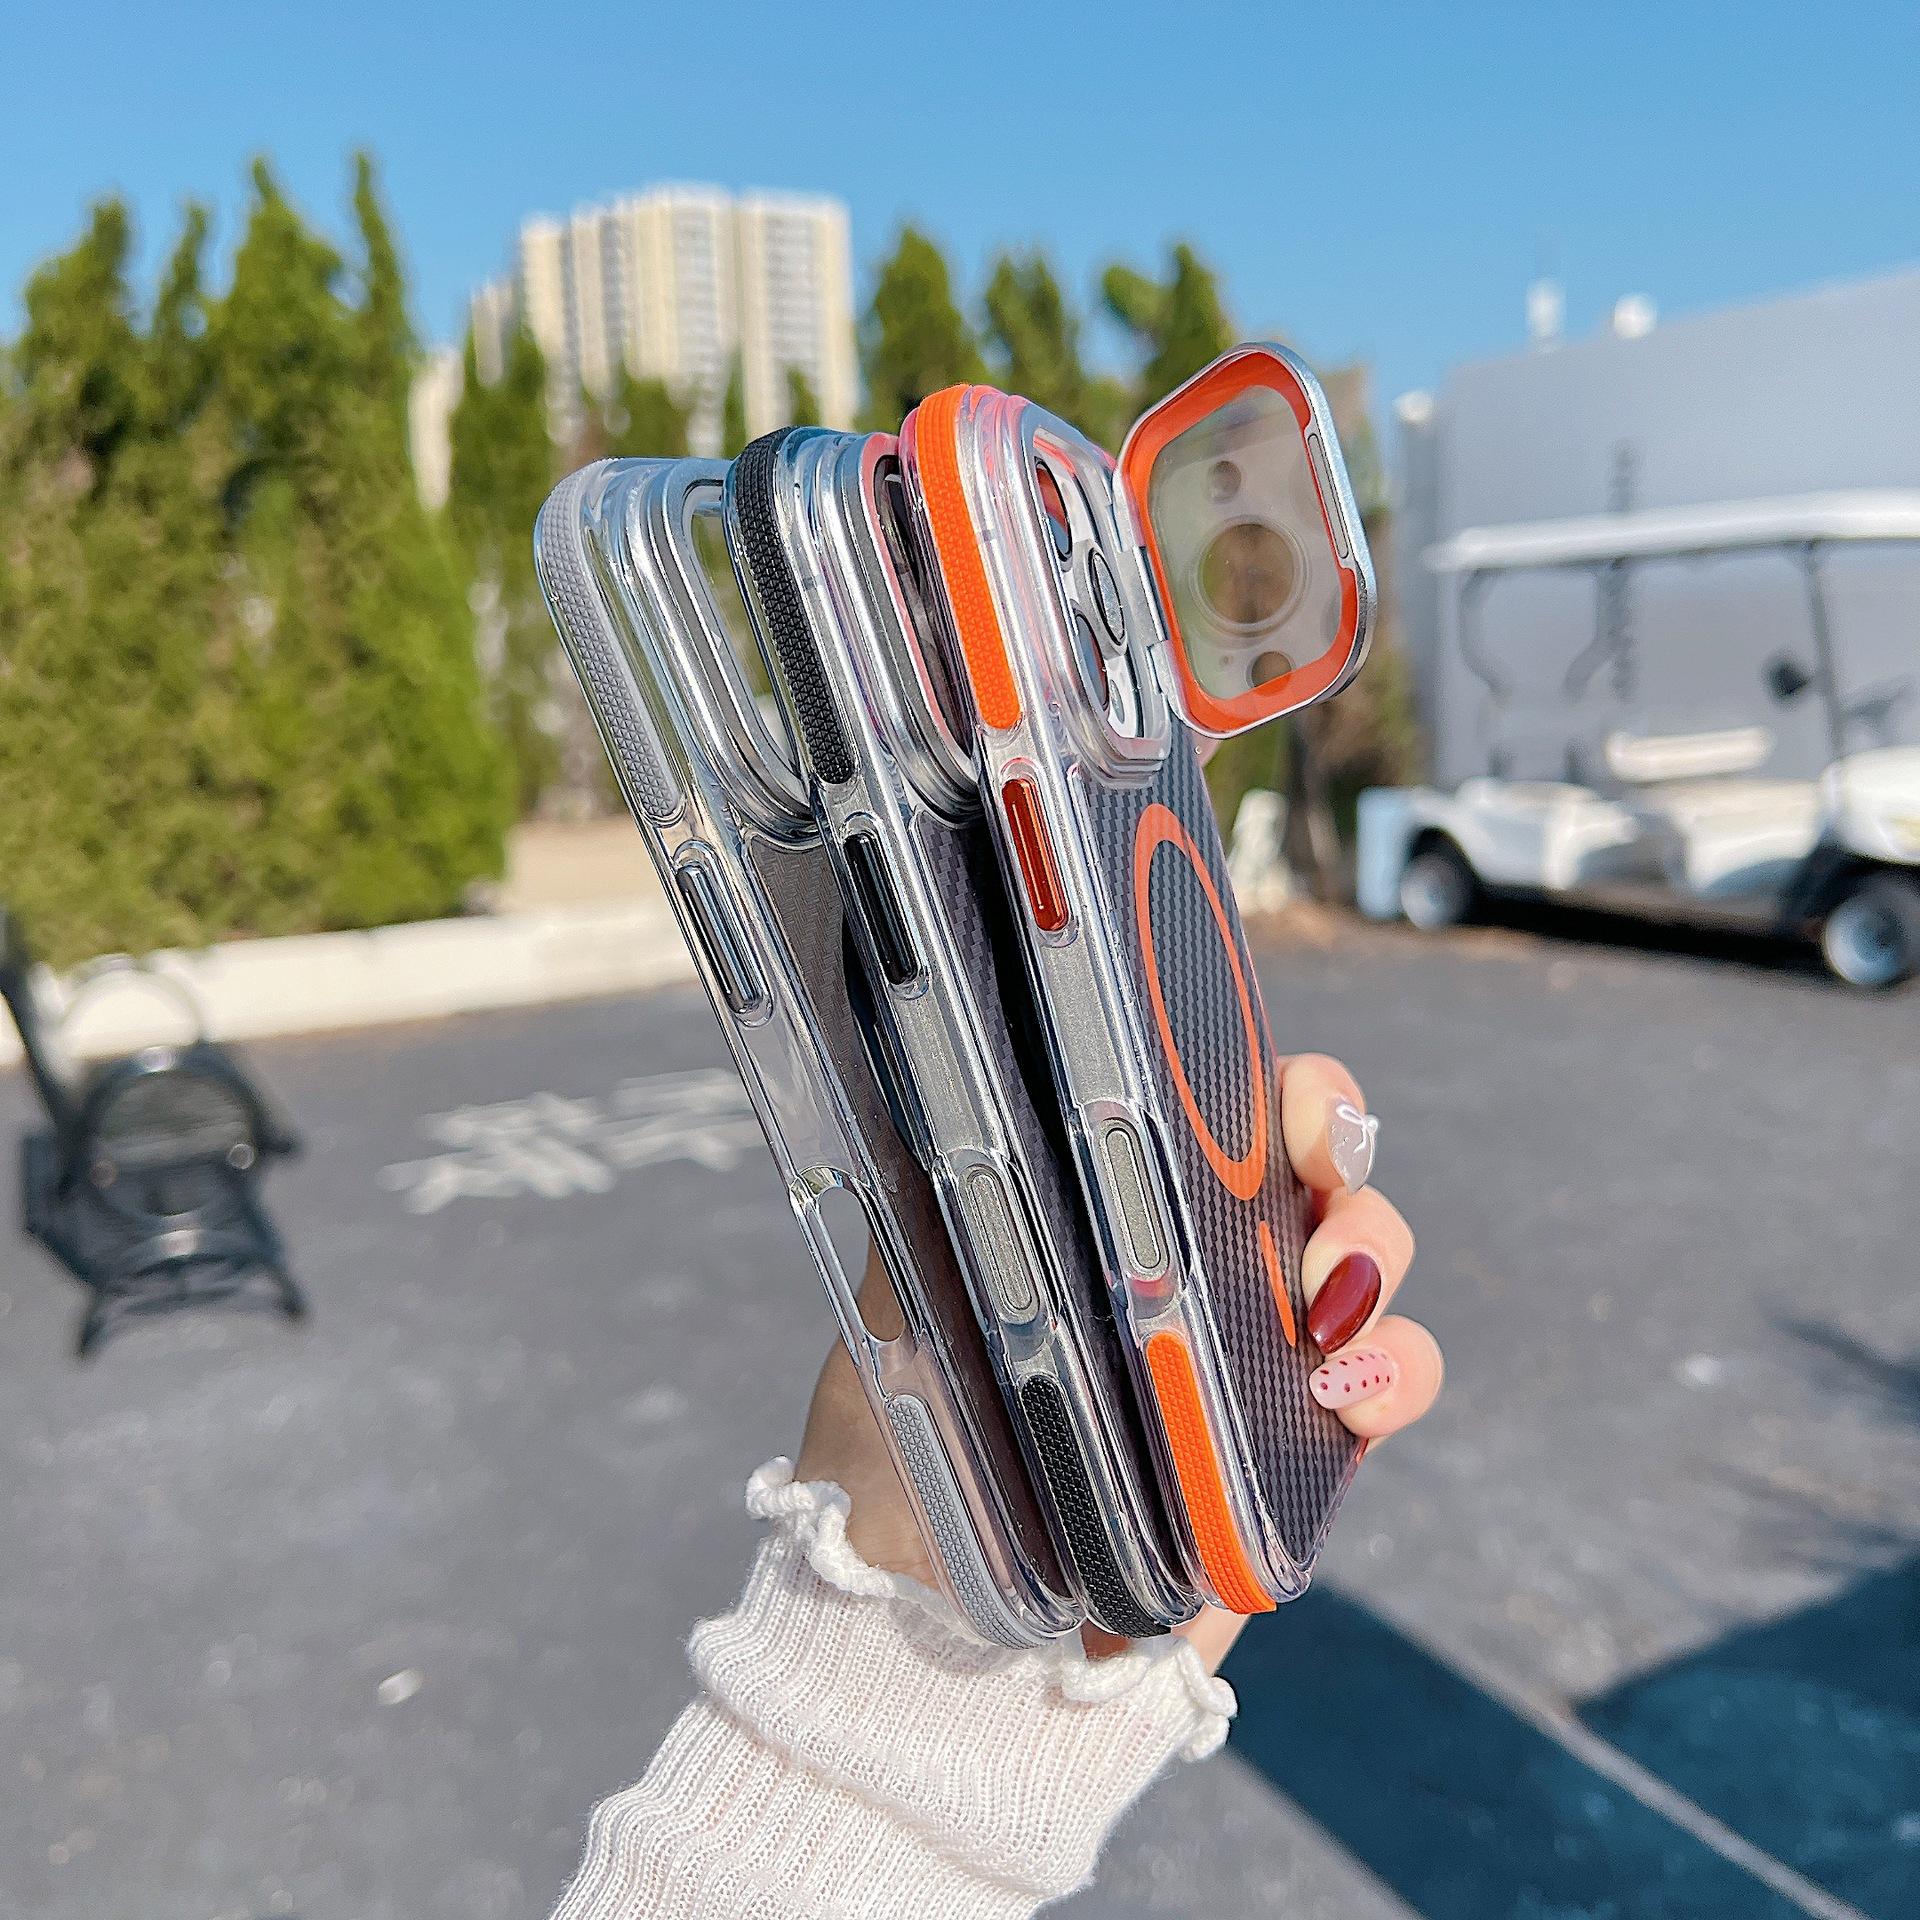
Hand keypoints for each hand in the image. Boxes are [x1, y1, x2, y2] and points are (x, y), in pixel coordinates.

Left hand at [795, 1053, 1441, 1667]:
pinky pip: (1387, 1387)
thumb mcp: (893, 1310)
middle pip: (1312, 1167)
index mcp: (1112, 1215)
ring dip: (1375, 1259)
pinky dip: (1401, 1372)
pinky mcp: (1295, 1455)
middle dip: (1341, 1150)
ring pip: (1366, 1267)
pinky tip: (1356, 1392)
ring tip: (1331, 1310)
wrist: (936, 1633)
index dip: (1270, 1085)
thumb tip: (935, 1097)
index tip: (1283, 1100)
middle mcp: (1195, 1269)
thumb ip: (926, 1208)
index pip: (1213, 1113)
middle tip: (1321, 1173)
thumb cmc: (899, 1458)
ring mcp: (1253, 1358)